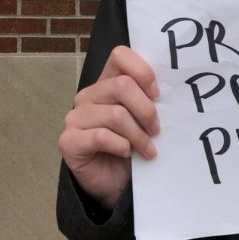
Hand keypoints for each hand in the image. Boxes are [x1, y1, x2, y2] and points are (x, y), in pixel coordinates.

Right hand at [58, 46, 159, 209]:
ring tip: (148, 149)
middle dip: (146, 109)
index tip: (158, 94)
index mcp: (107, 82)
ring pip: (115, 114)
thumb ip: (148, 100)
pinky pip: (101, 136)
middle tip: (156, 130)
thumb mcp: (143, 119)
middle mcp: (88, 95)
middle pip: (121, 85)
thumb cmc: (131, 147)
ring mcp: (75, 117)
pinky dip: (121, 146)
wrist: (114, 184)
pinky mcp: (69, 141)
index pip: (120, 55)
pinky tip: (127, 154)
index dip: (142, 71)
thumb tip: (170, 93)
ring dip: (138, 135)